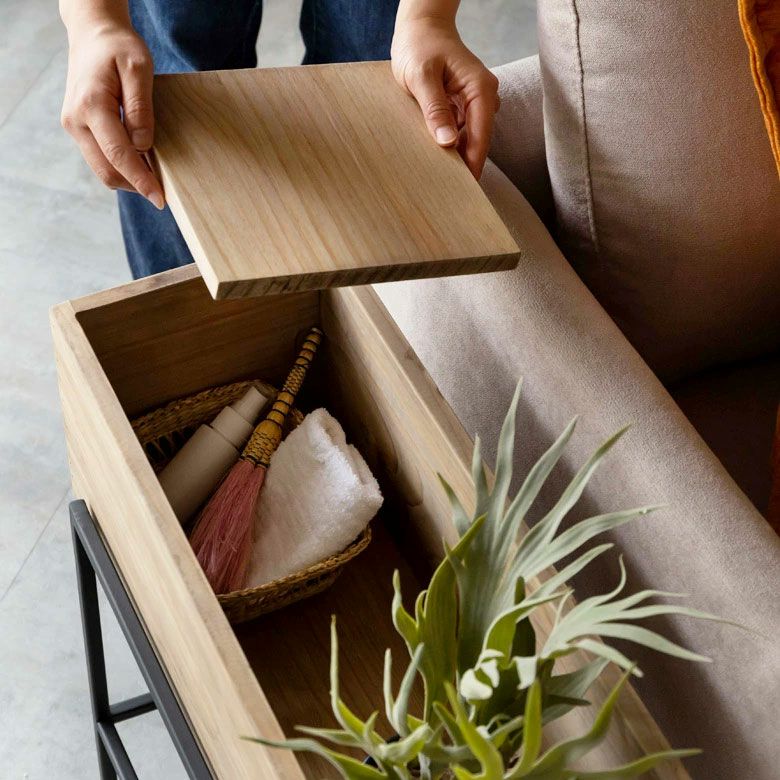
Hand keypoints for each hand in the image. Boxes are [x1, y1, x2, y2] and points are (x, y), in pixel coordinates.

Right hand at [61, 21, 163, 207]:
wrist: (93, 35)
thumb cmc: (119, 48)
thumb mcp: (139, 69)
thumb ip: (140, 108)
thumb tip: (143, 145)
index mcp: (91, 105)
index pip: (119, 155)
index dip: (141, 180)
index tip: (160, 199)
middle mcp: (76, 120)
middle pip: (107, 170)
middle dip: (135, 186)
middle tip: (162, 194)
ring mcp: (74, 126)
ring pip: (102, 169)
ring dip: (128, 178)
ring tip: (154, 177)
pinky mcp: (78, 129)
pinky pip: (100, 158)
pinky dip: (120, 166)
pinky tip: (141, 162)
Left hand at [391, 16, 498, 177]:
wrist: (420, 27)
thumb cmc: (419, 45)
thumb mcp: (421, 76)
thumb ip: (434, 108)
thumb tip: (447, 141)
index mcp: (480, 89)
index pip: (481, 136)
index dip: (473, 164)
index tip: (465, 189)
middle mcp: (484, 97)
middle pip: (478, 141)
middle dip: (465, 164)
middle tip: (450, 193)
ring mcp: (474, 102)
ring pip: (469, 139)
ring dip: (456, 156)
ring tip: (441, 180)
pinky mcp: (463, 106)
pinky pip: (460, 131)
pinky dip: (449, 144)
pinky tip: (435, 157)